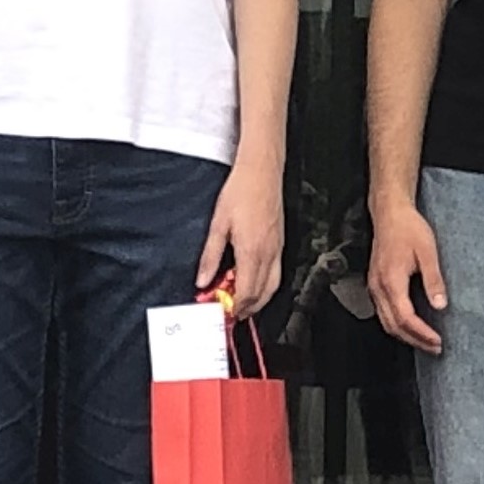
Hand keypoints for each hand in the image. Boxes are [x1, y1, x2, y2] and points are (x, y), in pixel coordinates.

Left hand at [196, 153, 283, 317]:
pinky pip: (277, 272)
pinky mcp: (280, 242)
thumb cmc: (241, 191)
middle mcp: (269, 253)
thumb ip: (210, 256)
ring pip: (273, 286)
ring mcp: (278, 248)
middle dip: (248, 308)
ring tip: (243, 302)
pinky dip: (266, 284)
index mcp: (252, 251)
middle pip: (262, 294)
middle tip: (233, 312)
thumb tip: (203, 279)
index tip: (224, 312)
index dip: (236, 307)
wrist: (261, 171)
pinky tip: (253, 279)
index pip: (246, 292)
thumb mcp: (218, 224)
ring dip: (259, 299)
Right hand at [367, 202, 447, 353]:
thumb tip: (441, 306)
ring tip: (425, 342)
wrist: (390, 213)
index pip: (405, 318)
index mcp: (392, 281)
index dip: (422, 334)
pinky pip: (382, 312)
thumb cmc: (409, 229)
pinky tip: (410, 326)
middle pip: (393, 326)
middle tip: (435, 348)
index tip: (438, 341)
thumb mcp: (428, 252)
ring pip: (386, 322)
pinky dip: (397, 325)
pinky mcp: (375, 283)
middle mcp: (379, 287)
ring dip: (405, 336)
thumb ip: (433, 281)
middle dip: (415, 341)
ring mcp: (374, 286)